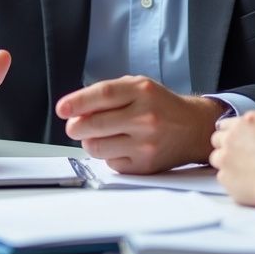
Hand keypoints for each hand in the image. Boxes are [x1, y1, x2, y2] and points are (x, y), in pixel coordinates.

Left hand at [55, 75, 223, 172]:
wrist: (193, 128)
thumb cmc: (160, 105)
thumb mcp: (138, 87)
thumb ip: (109, 94)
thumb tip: (75, 110)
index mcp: (142, 91)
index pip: (102, 95)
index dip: (77, 102)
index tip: (61, 109)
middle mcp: (145, 117)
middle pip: (94, 124)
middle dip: (75, 126)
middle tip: (74, 126)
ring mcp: (146, 144)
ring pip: (97, 147)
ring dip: (88, 141)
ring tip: (97, 135)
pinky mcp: (145, 166)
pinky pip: (111, 163)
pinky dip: (107, 155)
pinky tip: (118, 146)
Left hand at [209, 111, 254, 205]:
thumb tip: (249, 122)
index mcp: (243, 123)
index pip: (224, 124)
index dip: (231, 132)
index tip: (236, 139)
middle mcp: (231, 138)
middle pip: (216, 140)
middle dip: (226, 146)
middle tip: (240, 154)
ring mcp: (225, 159)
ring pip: (217, 158)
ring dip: (226, 162)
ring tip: (244, 169)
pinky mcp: (226, 179)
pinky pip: (223, 178)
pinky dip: (232, 180)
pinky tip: (247, 182)